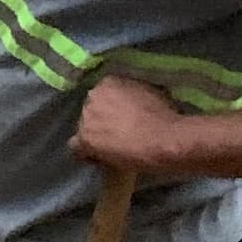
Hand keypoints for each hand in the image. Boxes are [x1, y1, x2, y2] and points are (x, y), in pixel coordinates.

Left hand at [72, 74, 206, 180]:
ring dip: (96, 137)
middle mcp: (92, 95)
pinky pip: (77, 147)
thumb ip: (134, 94)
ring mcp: (86, 117)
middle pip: (92, 111)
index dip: (111, 109)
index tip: (121, 119)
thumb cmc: (164, 115)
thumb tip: (133, 101)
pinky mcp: (85, 139)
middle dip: (102, 121)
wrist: (164, 138)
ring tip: (112, 149)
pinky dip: (86, 153)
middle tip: (118, 134)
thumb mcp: (150, 92)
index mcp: (108, 82)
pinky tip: (99, 159)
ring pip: (85, 128)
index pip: (103, 95)